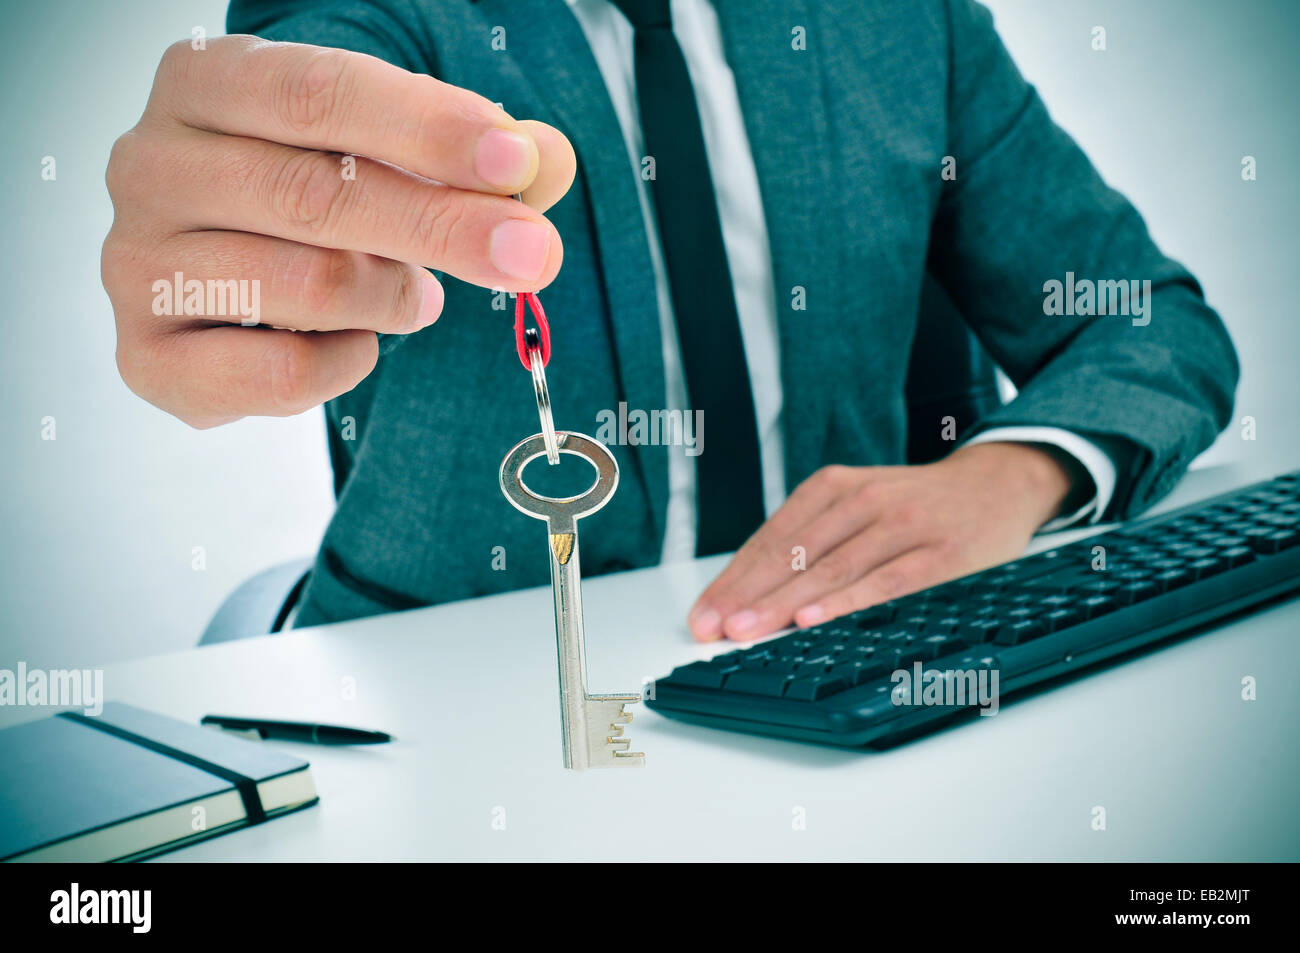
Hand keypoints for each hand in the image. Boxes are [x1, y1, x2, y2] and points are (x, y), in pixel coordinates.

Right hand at [102, 36, 575, 427]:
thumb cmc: (316, 193)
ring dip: (393, 296)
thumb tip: (546, 162)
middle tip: (533, 254)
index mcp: (206, 83)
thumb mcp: (394, 152)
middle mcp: (151, 165)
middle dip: (443, 227)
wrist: (231, 266)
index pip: (320, 94)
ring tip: (410, 292)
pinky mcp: (149, 356)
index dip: (428, 130)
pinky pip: (281, 375)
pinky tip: (352, 339)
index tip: (516, 162)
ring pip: (308, 287)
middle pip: (314, 195)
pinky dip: (348, 362)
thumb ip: (477, 156)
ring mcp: (137, 264)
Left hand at [687, 442, 1083, 640]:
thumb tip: (752, 591)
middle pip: (793, 554)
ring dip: (784, 603)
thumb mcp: (859, 503)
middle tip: (713, 628)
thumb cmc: (916, 505)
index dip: (733, 579)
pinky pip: (886, 583)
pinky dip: (848, 602)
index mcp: (833, 486)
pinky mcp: (940, 554)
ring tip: (748, 630)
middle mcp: (862, 499)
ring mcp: (902, 525)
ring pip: (832, 569)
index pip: (771, 538)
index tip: (703, 614)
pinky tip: (815, 620)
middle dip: (747, 595)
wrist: (997, 484)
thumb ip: (813, 539)